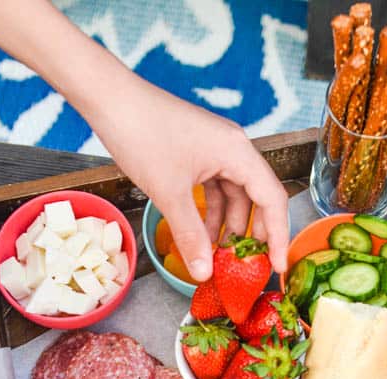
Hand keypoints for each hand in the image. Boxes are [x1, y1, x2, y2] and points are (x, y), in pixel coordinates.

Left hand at [0, 0, 288, 282]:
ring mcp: (215, 149)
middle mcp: (233, 148)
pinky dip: (210, 212)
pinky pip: (214, 187)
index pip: (272, 199)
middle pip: (256, 197)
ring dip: (226, 226)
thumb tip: (204, 272)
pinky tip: (199, 234)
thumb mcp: (169, 194)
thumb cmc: (141, 135)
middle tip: (247, 264)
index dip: (278, 236)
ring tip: (216, 255)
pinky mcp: (197, 151)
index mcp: (237, 152)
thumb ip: (191, 235)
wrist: (109, 99)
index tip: (277, 266)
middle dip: (252, 233)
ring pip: (233, 195)